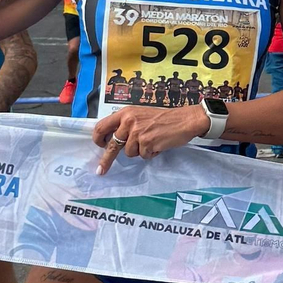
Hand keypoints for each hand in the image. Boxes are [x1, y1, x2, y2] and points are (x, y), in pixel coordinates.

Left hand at [92, 106, 208, 173]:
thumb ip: (127, 124)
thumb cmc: (164, 118)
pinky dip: (150, 153)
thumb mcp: (141, 115)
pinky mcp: (147, 142)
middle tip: (101, 170)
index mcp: (125, 113)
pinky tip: (158, 144)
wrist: (184, 120)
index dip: (99, 138)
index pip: (102, 126)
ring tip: (151, 142)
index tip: (100, 145)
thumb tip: (114, 138)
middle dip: (106, 160)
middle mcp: (129, 121)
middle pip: (112, 144)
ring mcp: (138, 132)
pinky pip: (143, 155)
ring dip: (140, 151)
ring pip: (130, 153)